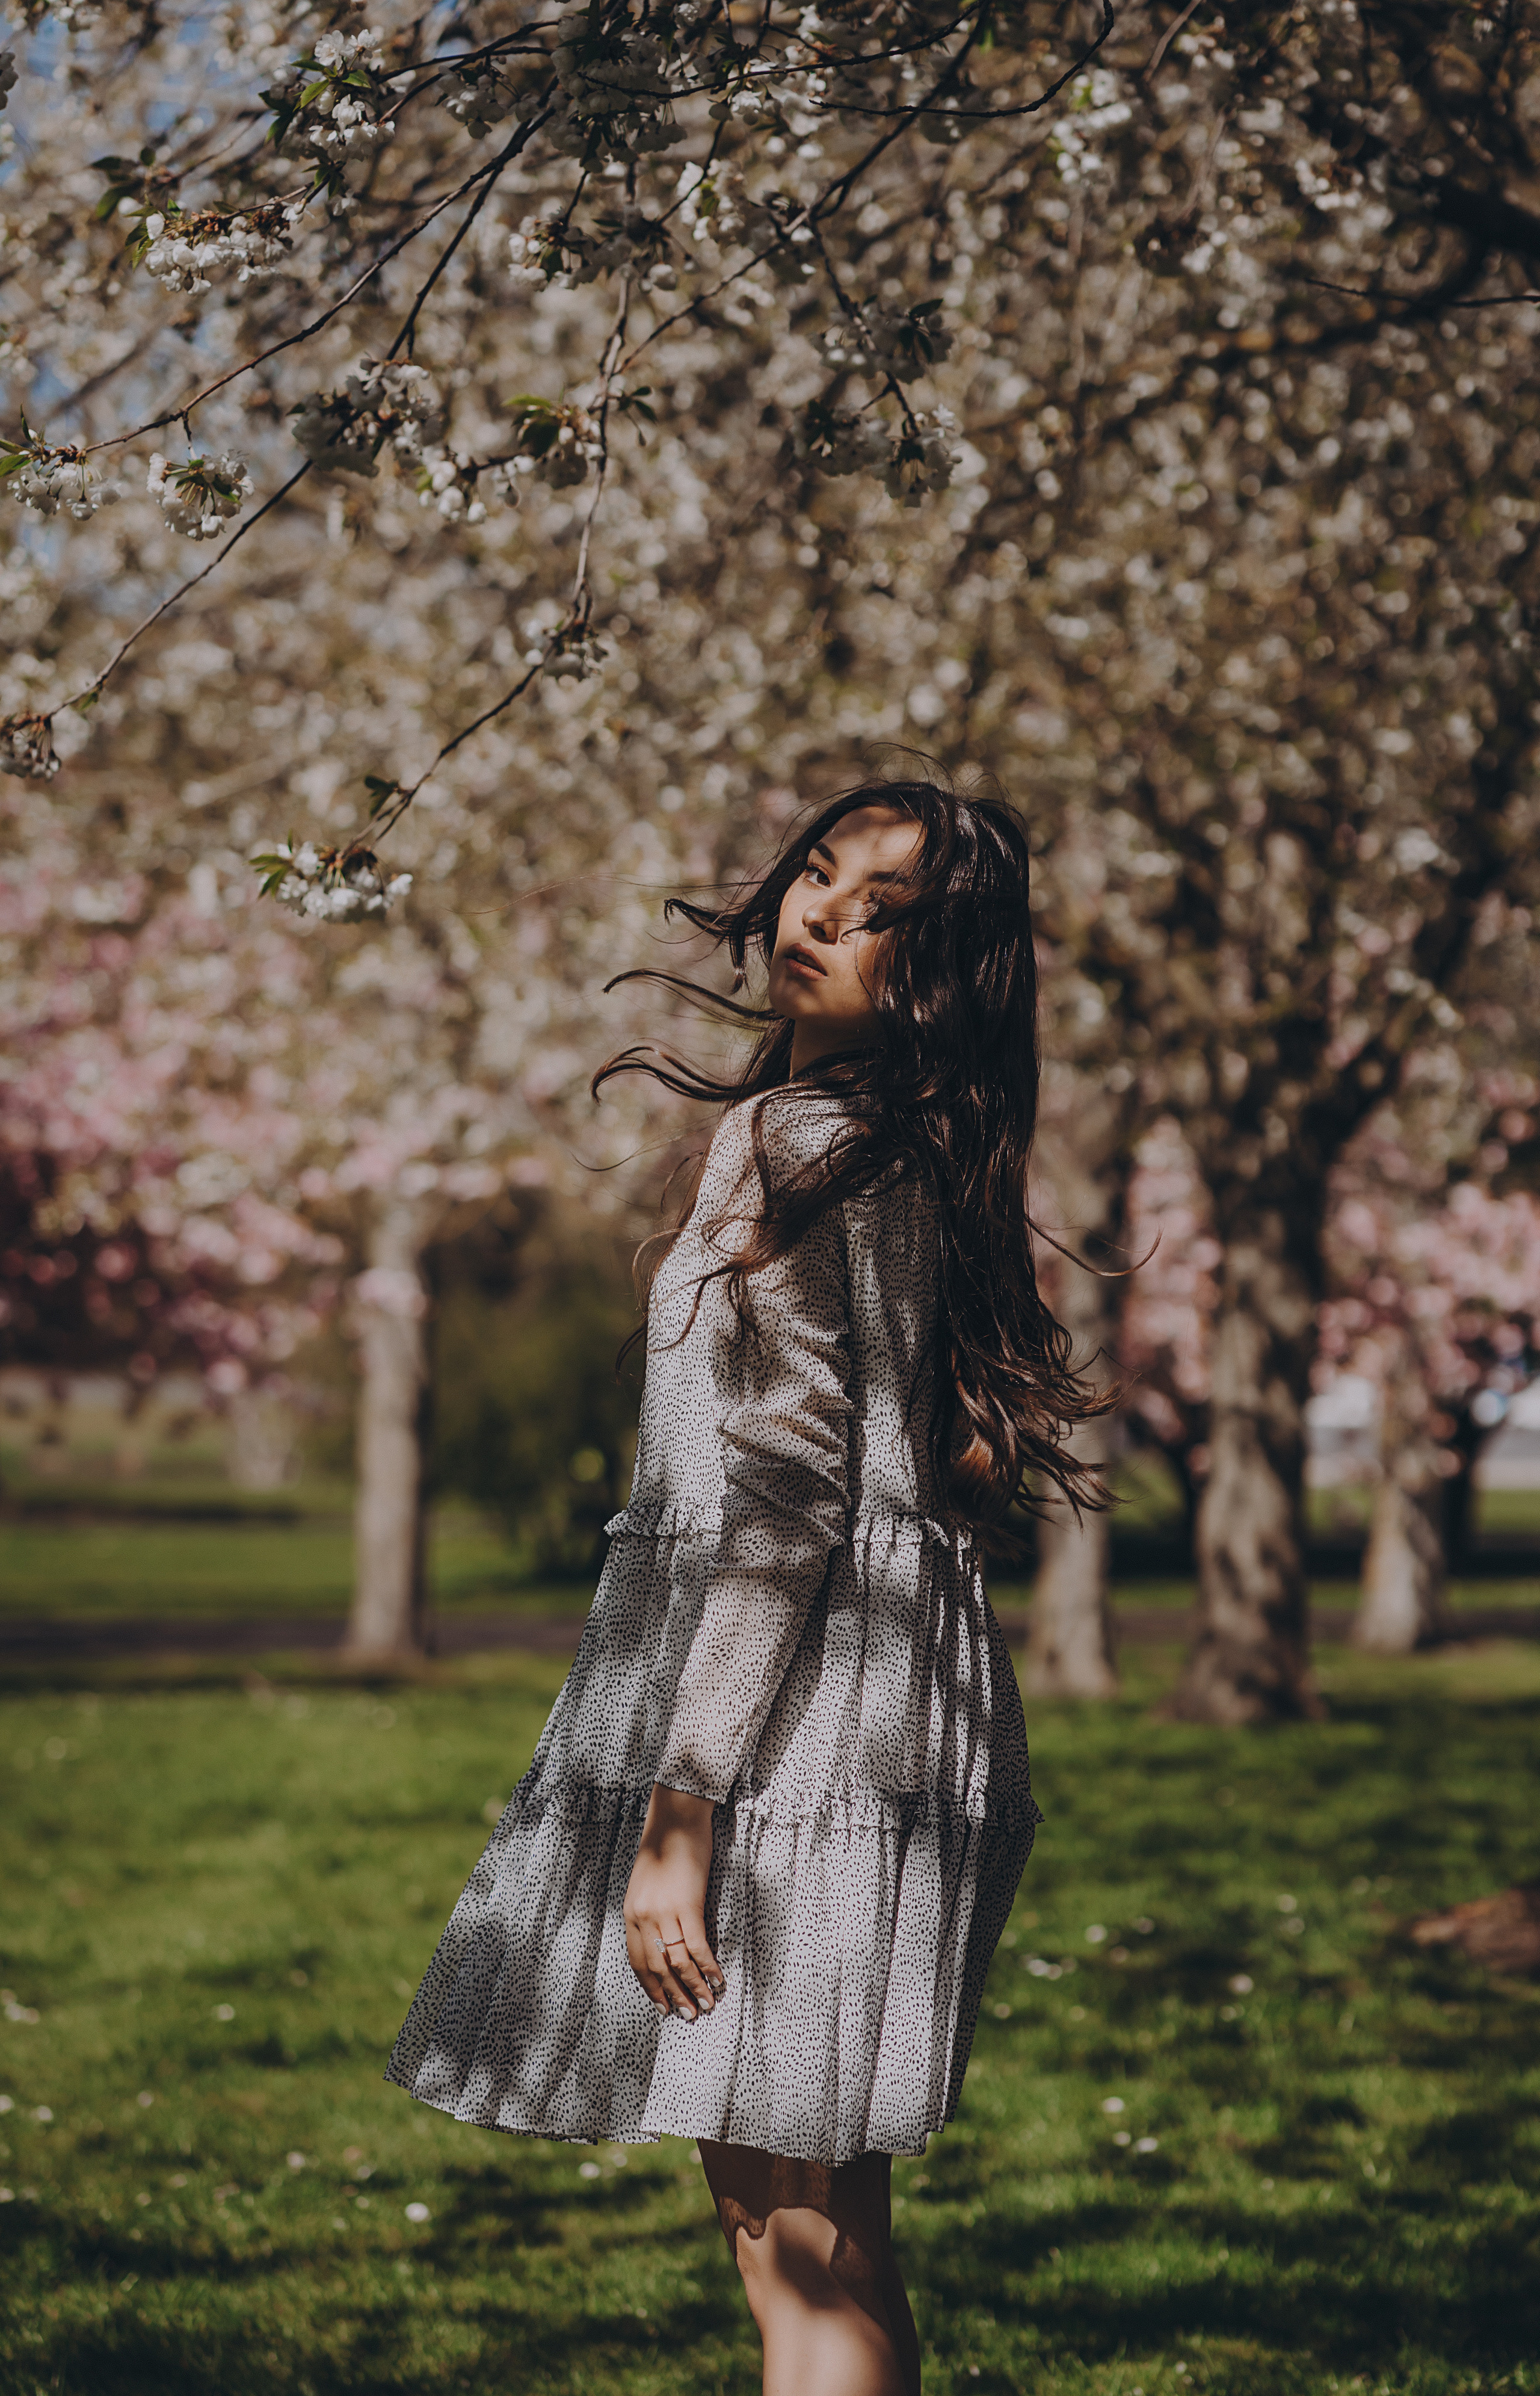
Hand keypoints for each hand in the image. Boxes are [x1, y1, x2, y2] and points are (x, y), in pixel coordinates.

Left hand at [624, 1784, 724, 2021]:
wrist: (675, 1816)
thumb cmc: (665, 1847)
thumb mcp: (646, 1884)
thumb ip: (649, 1914)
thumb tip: (663, 1944)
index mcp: (631, 1913)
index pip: (637, 1961)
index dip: (651, 1988)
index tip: (663, 2007)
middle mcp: (643, 1916)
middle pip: (657, 1967)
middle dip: (673, 1995)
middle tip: (687, 2016)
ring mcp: (664, 1911)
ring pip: (678, 1961)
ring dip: (693, 1987)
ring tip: (705, 2005)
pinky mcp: (688, 1903)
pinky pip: (697, 1944)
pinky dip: (708, 1966)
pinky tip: (718, 1978)